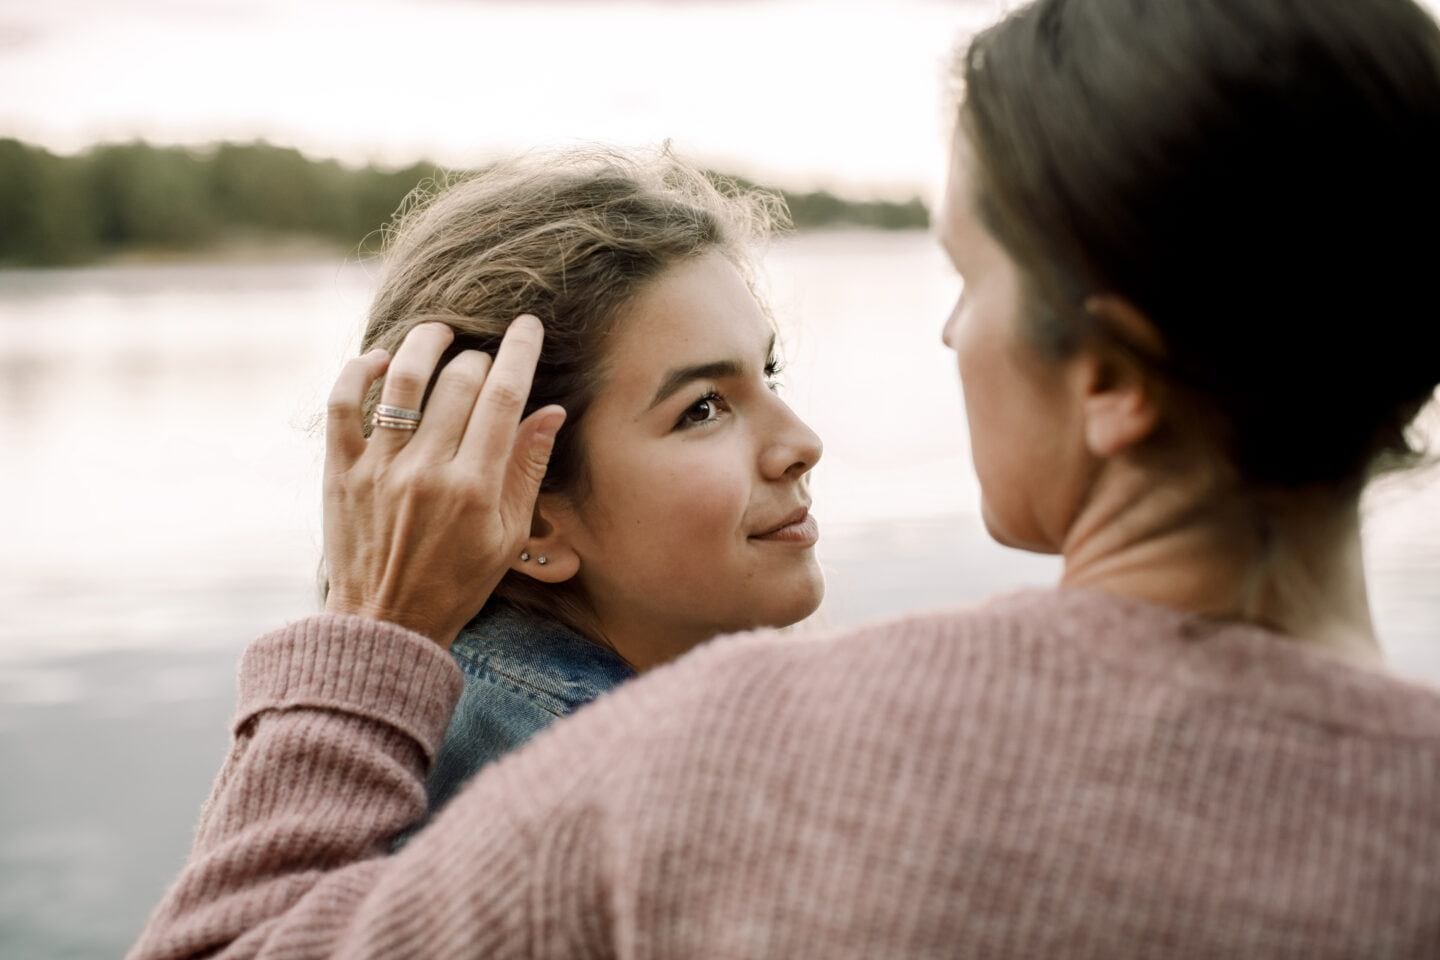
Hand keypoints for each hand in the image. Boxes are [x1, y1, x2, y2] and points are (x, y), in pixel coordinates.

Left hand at [321, 317, 564, 647]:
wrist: (385, 625)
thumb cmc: (457, 583)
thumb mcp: (509, 536)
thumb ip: (528, 469)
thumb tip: (551, 411)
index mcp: (476, 488)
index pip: (504, 397)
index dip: (520, 351)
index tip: (529, 325)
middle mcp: (427, 471)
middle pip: (460, 381)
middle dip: (481, 356)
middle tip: (485, 360)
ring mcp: (379, 468)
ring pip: (403, 378)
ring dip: (426, 342)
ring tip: (440, 333)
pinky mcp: (340, 471)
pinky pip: (342, 403)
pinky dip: (360, 371)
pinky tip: (382, 360)